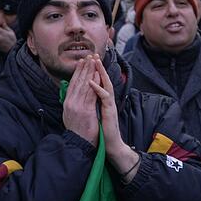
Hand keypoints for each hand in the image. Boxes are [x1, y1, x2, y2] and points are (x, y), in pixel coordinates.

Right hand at [62, 58, 98, 146]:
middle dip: (84, 68)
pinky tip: (97, 74)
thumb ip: (72, 104)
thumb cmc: (78, 131)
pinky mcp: (85, 110)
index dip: (77, 72)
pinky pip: (90, 93)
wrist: (79, 144)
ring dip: (89, 71)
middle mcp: (70, 103)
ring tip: (93, 61)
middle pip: (77, 81)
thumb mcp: (71, 115)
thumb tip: (73, 95)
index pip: (72, 84)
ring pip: (84, 85)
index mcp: (67, 103)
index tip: (82, 62)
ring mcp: (77, 106)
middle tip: (88, 56)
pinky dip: (94, 83)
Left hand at [88, 56, 139, 182]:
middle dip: (98, 67)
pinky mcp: (110, 111)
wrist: (112, 146)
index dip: (95, 72)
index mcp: (104, 101)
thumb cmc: (103, 132)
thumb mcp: (97, 115)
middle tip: (93, 55)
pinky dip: (97, 88)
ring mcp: (110, 105)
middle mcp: (108, 100)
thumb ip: (95, 105)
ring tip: (94, 62)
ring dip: (100, 73)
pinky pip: (104, 97)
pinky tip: (91, 81)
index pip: (100, 83)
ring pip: (106, 84)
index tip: (89, 61)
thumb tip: (88, 97)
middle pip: (104, 80)